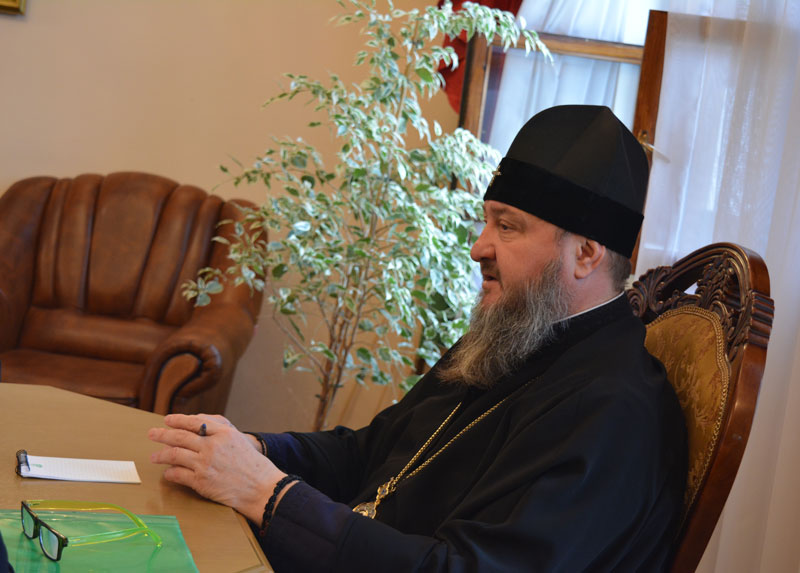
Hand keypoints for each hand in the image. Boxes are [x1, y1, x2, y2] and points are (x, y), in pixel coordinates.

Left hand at [148, 414, 285, 523]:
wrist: (261, 488)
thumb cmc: (253, 465)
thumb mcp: (239, 439)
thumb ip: (220, 429)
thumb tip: (198, 423)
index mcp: (223, 433)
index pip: (194, 422)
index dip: (178, 420)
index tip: (168, 420)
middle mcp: (212, 446)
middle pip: (180, 437)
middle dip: (162, 434)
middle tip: (152, 434)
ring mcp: (205, 464)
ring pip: (174, 455)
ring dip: (160, 455)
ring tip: (153, 456)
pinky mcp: (201, 482)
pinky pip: (177, 474)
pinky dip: (169, 473)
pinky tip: (167, 473)